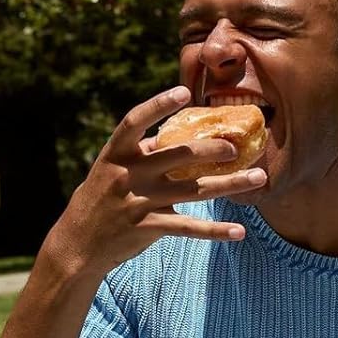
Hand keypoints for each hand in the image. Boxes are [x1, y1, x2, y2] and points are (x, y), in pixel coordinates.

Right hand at [47, 86, 268, 276]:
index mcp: (116, 154)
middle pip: (177, 155)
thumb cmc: (100, 201)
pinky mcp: (148, 228)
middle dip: (211, 149)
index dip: (159, 104)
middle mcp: (128, 174)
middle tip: (236, 147)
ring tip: (259, 178)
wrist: (78, 244)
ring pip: (194, 190)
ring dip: (230, 184)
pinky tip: (240, 231)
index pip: (135, 121)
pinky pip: (190, 228)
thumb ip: (140, 153)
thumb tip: (171, 134)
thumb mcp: (110, 170)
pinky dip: (216, 230)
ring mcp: (139, 201)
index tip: (185, 92)